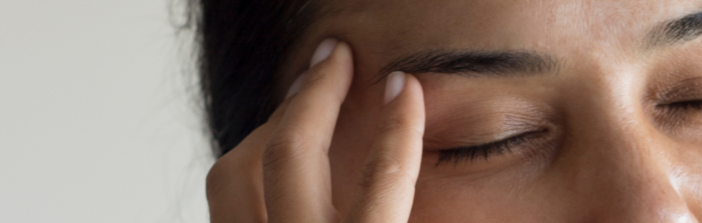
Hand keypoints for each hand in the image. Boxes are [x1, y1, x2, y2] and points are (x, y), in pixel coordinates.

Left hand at [205, 39, 425, 222]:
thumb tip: (454, 196)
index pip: (380, 181)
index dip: (399, 127)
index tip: (404, 87)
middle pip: (289, 154)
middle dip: (315, 94)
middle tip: (334, 57)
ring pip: (234, 172)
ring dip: (268, 126)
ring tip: (300, 101)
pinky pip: (223, 202)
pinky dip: (245, 169)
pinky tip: (270, 161)